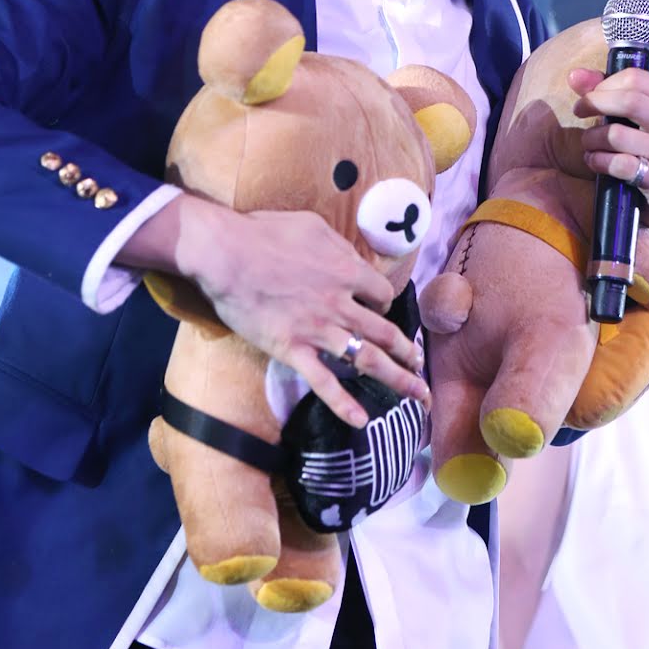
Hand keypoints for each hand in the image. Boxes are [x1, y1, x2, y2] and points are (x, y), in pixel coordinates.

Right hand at [176, 200, 427, 428]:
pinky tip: (361, 421)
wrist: (226, 254)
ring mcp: (318, 330)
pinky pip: (323, 383)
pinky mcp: (292, 350)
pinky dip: (343, 404)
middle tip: (422, 367)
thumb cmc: (265, 233)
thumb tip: (353, 259)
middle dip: (409, 353)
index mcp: (347, 272)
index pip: (383, 296)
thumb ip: (338, 246)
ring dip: (397, 379)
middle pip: (387, 333)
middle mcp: (341, 304)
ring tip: (416, 396)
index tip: (379, 312)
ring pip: (367, 360)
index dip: (385, 305)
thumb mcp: (313, 226)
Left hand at [568, 66, 648, 253]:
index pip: (636, 78)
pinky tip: (594, 161)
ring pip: (619, 134)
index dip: (602, 85)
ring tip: (587, 144)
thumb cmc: (644, 150)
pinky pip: (621, 164)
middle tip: (578, 113)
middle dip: (594, 104)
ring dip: (592, 138)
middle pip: (629, 100)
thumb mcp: (632, 119)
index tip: (586, 98)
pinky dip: (598, 161)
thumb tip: (574, 75)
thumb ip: (605, 92)